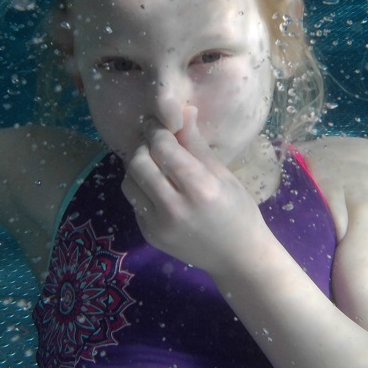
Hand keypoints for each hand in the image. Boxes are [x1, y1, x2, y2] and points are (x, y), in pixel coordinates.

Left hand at [122, 107, 268, 276]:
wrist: (237, 257)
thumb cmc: (238, 211)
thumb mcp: (223, 174)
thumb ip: (196, 144)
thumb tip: (183, 110)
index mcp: (201, 189)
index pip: (163, 149)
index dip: (157, 130)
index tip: (158, 122)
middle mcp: (175, 208)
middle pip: (139, 163)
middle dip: (143, 145)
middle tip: (153, 139)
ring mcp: (158, 225)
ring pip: (129, 182)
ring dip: (137, 166)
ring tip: (154, 161)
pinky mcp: (149, 235)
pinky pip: (135, 201)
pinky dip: (141, 187)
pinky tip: (158, 185)